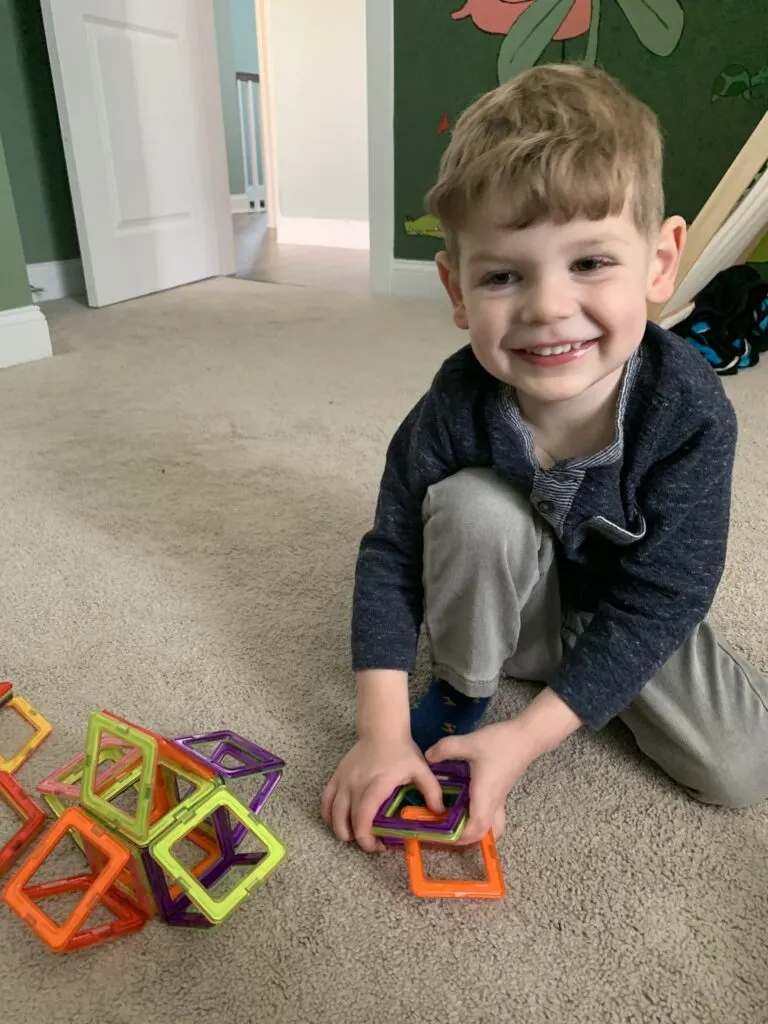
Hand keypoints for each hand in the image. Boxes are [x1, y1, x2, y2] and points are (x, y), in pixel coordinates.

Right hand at [321, 735, 444, 852]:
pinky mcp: (336, 777)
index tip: (378, 847)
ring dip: (341, 829)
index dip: (366, 838)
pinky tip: (337, 821)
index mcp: (376, 785)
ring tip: (355, 835)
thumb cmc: (401, 751)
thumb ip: (432, 791)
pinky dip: (328, 815)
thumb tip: (439, 813)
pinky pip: (326, 800)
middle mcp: (355, 785)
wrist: (381, 729)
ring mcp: (343, 781)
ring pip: (333, 813)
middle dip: (358, 838)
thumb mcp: (420, 769)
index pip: (363, 818)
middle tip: (372, 843)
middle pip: (347, 820)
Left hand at [426, 721, 536, 845]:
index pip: (477, 829)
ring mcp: (500, 798)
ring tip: (458, 821)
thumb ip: (446, 749)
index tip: (443, 835)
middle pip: (485, 833)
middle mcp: (494, 802)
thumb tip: (428, 757)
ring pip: (493, 826)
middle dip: (467, 838)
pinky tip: (467, 803)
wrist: (528, 737)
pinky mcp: (502, 791)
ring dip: (478, 830)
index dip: (461, 838)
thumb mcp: (469, 742)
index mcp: (485, 796)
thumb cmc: (500, 743)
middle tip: (447, 830)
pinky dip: (481, 818)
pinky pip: (494, 814)